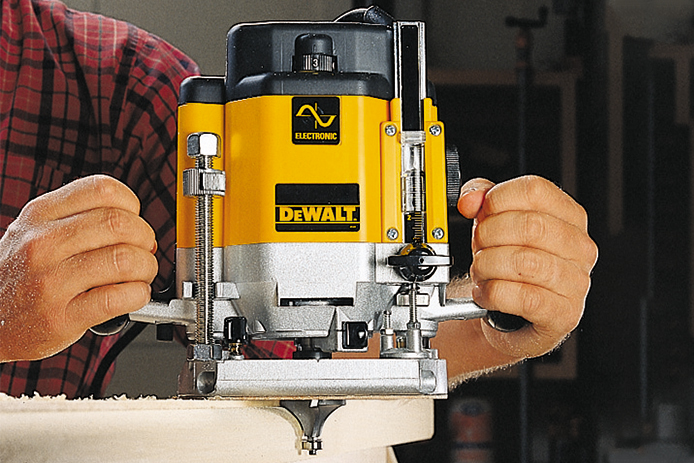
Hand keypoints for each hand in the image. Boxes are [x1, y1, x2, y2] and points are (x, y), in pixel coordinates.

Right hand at [0, 175, 157, 361]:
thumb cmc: (20, 276)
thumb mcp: (34, 232)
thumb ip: (79, 220)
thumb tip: (136, 225)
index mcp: (40, 215)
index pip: (102, 189)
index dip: (131, 204)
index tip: (133, 220)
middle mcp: (42, 244)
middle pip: (120, 223)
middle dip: (145, 238)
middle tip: (144, 252)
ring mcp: (49, 282)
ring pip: (124, 260)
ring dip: (146, 269)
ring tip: (139, 276)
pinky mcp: (61, 317)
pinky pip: (117, 298)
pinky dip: (137, 295)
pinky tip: (132, 296)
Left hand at [434, 175, 597, 379]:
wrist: (510, 315)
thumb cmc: (507, 265)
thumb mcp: (494, 223)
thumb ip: (480, 198)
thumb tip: (470, 199)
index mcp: (568, 217)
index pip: (535, 190)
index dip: (497, 199)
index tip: (481, 212)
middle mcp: (579, 248)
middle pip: (530, 225)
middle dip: (489, 235)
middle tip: (478, 247)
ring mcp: (576, 283)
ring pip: (524, 262)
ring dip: (488, 266)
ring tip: (481, 271)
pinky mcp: (563, 314)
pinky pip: (523, 298)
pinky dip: (493, 294)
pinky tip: (486, 294)